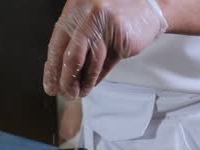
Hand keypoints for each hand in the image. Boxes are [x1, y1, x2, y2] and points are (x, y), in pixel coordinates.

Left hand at [43, 0, 166, 98]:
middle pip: (70, 55)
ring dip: (82, 82)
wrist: (149, 6)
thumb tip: (59, 71)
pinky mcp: (120, 33)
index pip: (56, 44)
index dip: (52, 68)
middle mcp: (86, 12)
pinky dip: (96, 77)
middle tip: (64, 92)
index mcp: (74, 8)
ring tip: (79, 92)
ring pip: (88, 61)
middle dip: (65, 79)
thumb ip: (75, 42)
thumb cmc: (117, 15)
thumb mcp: (89, 23)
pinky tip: (91, 84)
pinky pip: (104, 62)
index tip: (50, 83)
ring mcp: (104, 22)